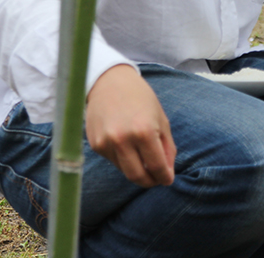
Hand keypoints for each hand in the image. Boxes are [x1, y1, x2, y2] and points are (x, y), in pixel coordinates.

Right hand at [85, 64, 176, 186]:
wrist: (109, 82)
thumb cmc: (140, 98)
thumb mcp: (161, 119)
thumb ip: (167, 147)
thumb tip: (167, 173)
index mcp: (143, 131)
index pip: (157, 166)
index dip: (165, 177)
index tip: (168, 179)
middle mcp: (122, 139)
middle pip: (137, 176)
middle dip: (150, 182)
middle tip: (156, 178)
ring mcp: (106, 143)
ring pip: (124, 170)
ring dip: (137, 169)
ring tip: (143, 157)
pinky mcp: (95, 145)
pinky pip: (113, 161)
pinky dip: (123, 159)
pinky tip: (126, 144)